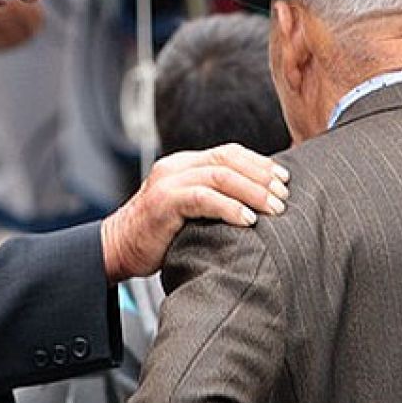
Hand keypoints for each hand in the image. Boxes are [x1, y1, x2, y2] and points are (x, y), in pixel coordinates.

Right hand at [100, 143, 289, 281]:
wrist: (117, 250)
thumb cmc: (158, 236)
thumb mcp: (188, 209)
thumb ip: (212, 198)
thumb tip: (257, 203)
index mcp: (184, 164)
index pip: (229, 152)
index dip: (259, 163)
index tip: (283, 179)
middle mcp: (177, 166)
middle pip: (228, 159)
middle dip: (261, 176)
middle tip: (284, 196)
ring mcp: (169, 182)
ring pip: (220, 176)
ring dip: (253, 192)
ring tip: (274, 209)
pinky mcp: (164, 202)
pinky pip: (204, 198)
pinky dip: (230, 207)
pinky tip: (248, 220)